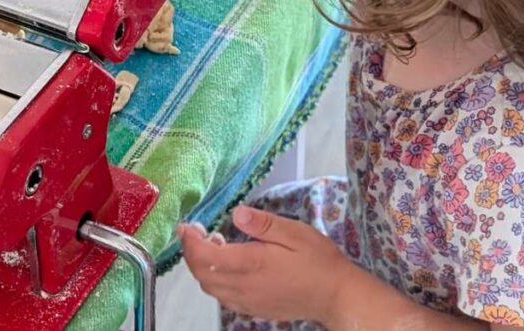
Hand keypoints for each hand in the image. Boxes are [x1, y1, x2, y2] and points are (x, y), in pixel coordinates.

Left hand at [178, 205, 354, 324]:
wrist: (336, 296)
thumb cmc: (318, 261)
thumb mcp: (295, 232)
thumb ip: (263, 223)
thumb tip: (236, 213)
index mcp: (252, 263)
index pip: (206, 256)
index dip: (190, 241)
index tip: (187, 226)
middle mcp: (245, 286)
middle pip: (202, 274)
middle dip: (191, 253)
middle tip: (195, 232)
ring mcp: (248, 301)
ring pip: (210, 287)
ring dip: (202, 267)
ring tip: (212, 244)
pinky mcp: (254, 309)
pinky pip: (223, 297)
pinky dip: (214, 281)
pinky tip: (226, 266)